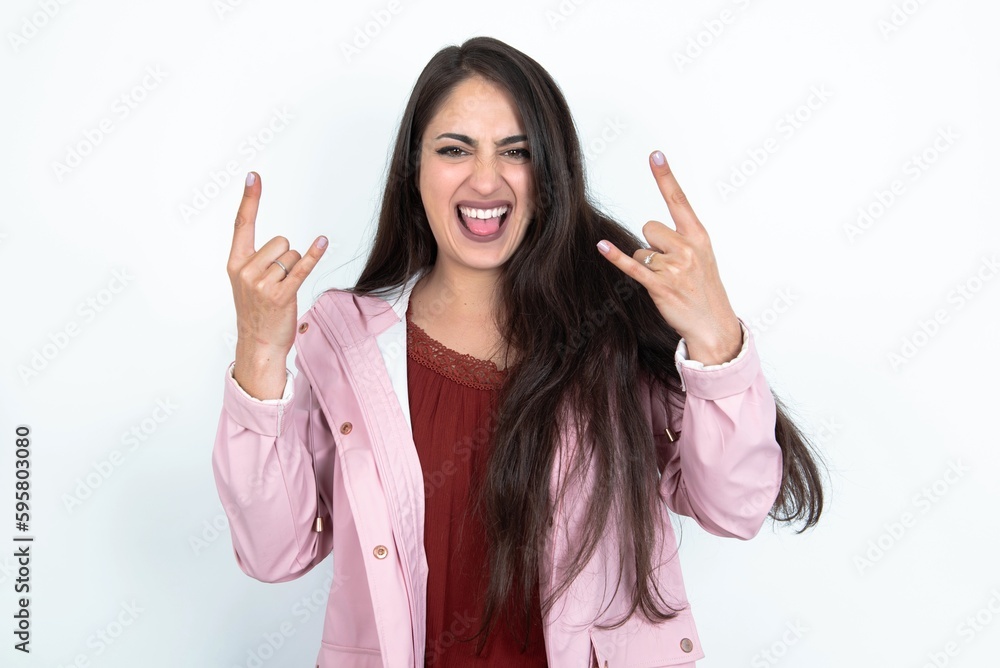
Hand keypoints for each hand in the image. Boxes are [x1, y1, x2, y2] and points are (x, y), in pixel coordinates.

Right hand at [227, 172, 327, 396]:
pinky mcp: (281, 295)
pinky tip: (323, 241)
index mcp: (235, 264)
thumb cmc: (256, 311)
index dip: (249, 199)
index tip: (253, 176)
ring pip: (292, 254)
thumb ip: (256, 260)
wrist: (258, 344)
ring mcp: (262, 284)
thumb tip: (283, 244)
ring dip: (294, 269)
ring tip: (283, 290)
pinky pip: (302, 267)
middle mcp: (246, 270)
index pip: (242, 224)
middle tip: (278, 281)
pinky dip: (314, 254)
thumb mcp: (246, 283)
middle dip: (286, 257)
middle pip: (280, 240)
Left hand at [596, 151, 740, 365]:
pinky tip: (602, 246)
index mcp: (699, 236)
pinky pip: (633, 266)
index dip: (665, 176)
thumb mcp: (703, 256)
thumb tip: (651, 230)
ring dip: (647, 263)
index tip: (655, 154)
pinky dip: (616, 257)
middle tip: (669, 266)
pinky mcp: (660, 286)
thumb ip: (682, 238)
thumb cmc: (705, 290)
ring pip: (641, 249)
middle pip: (649, 227)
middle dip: (652, 243)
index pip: (679, 199)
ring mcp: (674, 267)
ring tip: (666, 280)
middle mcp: (687, 248)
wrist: (714, 325)